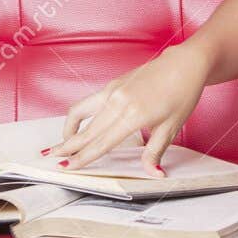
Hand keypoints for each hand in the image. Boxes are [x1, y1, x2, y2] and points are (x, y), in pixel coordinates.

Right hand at [46, 44, 210, 173]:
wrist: (185, 64)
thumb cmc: (183, 93)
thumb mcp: (172, 127)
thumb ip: (155, 152)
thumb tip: (154, 174)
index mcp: (133, 115)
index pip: (101, 143)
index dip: (82, 158)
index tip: (66, 168)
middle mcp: (118, 102)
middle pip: (86, 130)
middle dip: (67, 147)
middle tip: (52, 160)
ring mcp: (113, 90)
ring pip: (80, 112)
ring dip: (68, 129)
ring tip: (63, 144)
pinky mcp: (113, 83)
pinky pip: (89, 102)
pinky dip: (79, 116)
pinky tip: (80, 126)